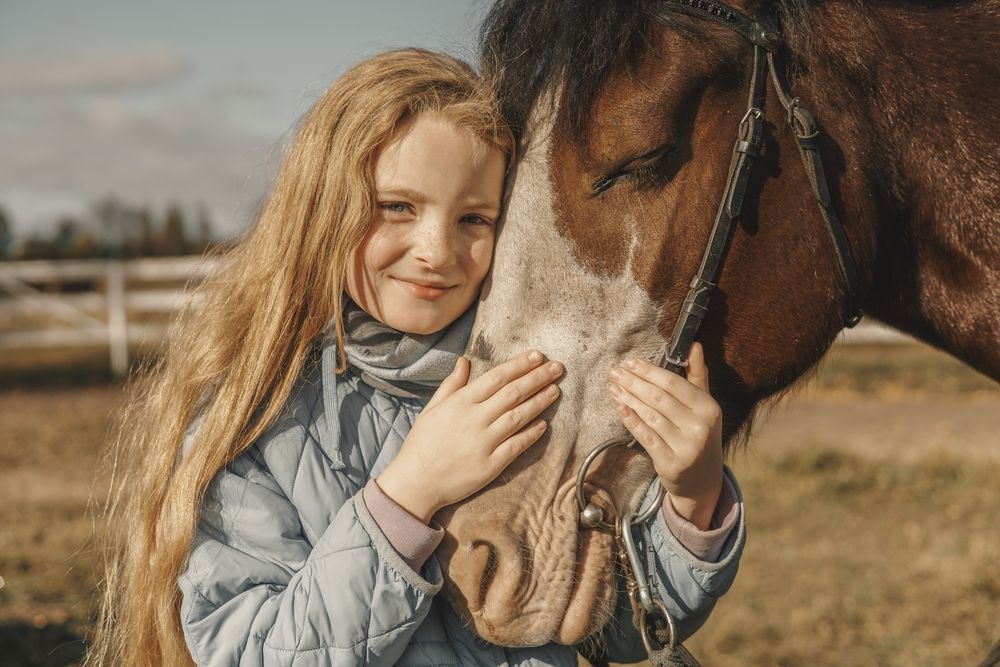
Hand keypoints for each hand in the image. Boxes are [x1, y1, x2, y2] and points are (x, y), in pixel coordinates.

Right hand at [377, 350, 562, 522]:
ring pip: (519, 416)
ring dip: (540, 402)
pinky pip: (517, 446)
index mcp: (461, 402)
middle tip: (558, 367)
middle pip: (513, 393)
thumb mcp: (432, 408)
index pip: (497, 377)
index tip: (538, 355)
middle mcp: (475, 419)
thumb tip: (464, 361)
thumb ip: (452, 384)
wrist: (416, 482)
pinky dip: (531, 434)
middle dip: (538, 378)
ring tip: (556, 390)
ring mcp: (484, 442)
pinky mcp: (491, 465)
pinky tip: (544, 424)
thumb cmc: (423, 443)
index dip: (520, 365)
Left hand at [608, 342, 722, 529]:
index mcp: (709, 408)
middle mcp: (700, 427)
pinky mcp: (670, 463)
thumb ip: (697, 375)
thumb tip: (694, 345)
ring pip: (650, 416)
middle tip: (614, 372)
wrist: (702, 479)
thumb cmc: (699, 433)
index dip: (649, 371)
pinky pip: (645, 436)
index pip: (673, 383)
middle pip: (658, 398)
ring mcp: (686, 447)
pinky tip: (620, 407)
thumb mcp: (704, 405)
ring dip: (628, 399)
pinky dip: (631, 420)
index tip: (630, 362)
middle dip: (633, 382)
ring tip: (613, 387)